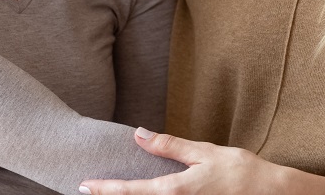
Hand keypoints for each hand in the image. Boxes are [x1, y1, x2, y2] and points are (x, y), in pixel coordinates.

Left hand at [79, 127, 288, 194]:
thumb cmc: (241, 172)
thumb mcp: (204, 152)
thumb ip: (169, 146)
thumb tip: (138, 135)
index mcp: (174, 191)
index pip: (129, 192)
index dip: (103, 189)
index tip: (83, 186)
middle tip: (89, 191)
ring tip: (114, 192)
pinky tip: (145, 194)